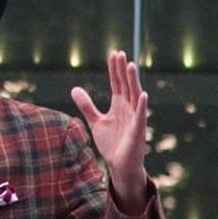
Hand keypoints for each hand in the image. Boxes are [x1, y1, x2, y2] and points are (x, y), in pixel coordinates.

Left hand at [69, 50, 151, 207]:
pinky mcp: (137, 131)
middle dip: (123, 70)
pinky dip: (141, 106)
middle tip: (120, 54)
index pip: (117, 83)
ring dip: (133, 81)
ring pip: (134, 96)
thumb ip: (87, 105)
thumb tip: (74, 89)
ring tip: (131, 66)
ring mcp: (134, 119)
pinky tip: (143, 94)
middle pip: (125, 85)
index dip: (114, 69)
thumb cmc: (112, 143)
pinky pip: (140, 116)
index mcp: (119, 105)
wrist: (119, 165)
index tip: (113, 54)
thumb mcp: (96, 121)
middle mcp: (128, 109)